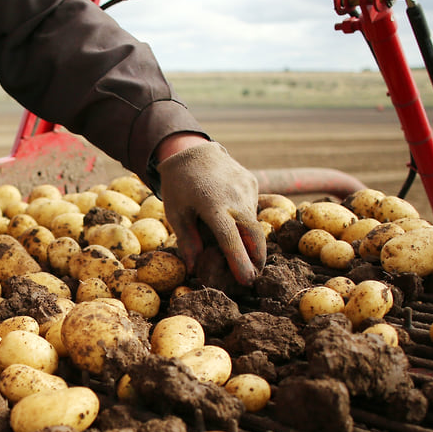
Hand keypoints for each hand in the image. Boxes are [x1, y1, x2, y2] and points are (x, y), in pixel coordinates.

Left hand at [157, 139, 265, 285]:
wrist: (191, 151)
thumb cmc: (178, 185)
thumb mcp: (175, 213)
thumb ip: (188, 241)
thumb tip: (195, 269)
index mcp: (212, 204)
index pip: (230, 238)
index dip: (239, 261)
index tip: (246, 280)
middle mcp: (234, 196)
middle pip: (253, 234)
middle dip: (257, 258)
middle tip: (254, 278)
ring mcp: (246, 188)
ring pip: (255, 223)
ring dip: (253, 243)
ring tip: (248, 261)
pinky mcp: (252, 183)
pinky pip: (253, 209)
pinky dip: (249, 224)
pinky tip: (240, 232)